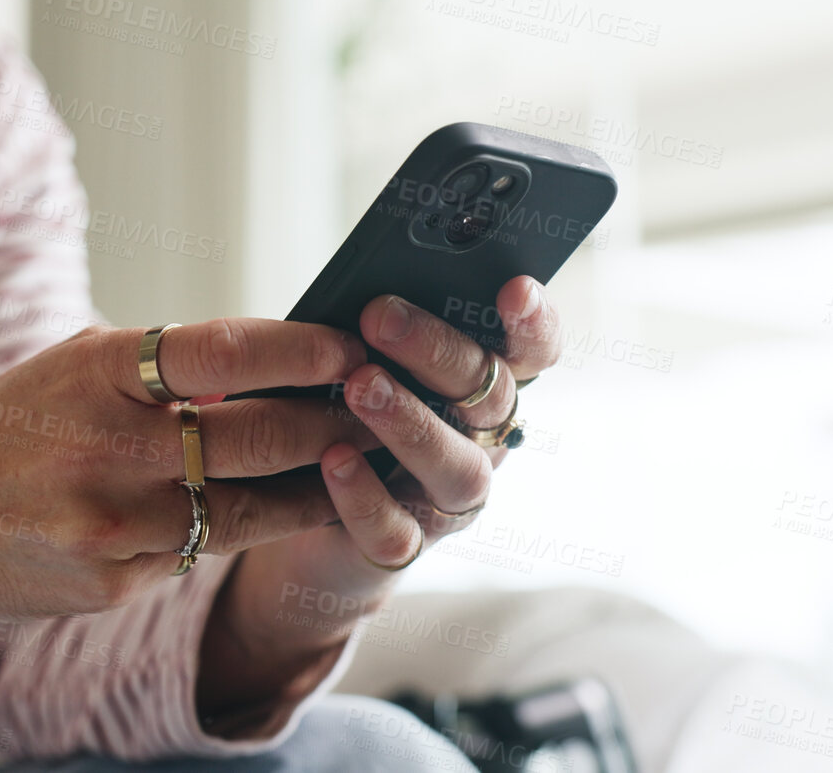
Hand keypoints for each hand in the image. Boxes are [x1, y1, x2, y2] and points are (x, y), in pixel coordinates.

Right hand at [0, 316, 384, 689]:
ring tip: (360, 460)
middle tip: (385, 406)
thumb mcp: (75, 369)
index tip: (356, 341)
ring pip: (253, 507)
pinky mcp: (116, 584)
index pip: (227, 350)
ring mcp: (112, 525)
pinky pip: (204, 552)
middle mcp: (106, 448)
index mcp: (95, 373)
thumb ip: (167, 368)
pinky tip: (278, 509)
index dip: (305, 346)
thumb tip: (287, 361)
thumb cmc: (11, 426)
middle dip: (335, 419)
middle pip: (260, 434)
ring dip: (317, 484)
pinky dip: (243, 528)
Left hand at [208, 276, 563, 665]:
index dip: (533, 323)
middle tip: (378, 315)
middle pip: (489, 397)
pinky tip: (332, 460)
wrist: (299, 507)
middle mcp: (481, 443)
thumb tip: (362, 285)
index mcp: (481, 387)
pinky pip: (397, 531)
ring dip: (411, 423)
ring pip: (459, 469)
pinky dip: (364, 495)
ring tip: (359, 386)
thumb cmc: (337, 408)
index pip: (532, 352)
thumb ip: (376, 330)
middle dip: (436, 351)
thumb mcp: (357, 358)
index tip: (514, 287)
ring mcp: (448, 500)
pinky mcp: (403, 546)